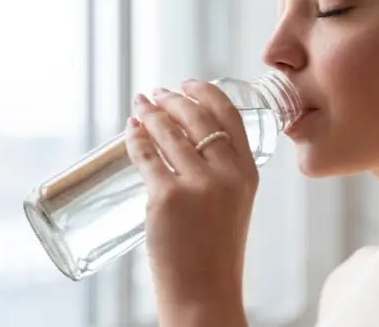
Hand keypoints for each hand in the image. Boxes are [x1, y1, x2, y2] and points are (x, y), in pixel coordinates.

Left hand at [124, 79, 255, 325]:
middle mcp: (227, 174)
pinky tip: (129, 130)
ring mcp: (198, 185)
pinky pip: (146, 156)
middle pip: (197, 118)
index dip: (206, 94)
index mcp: (248, 173)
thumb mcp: (234, 205)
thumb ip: (221, 175)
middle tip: (157, 93)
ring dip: (151, 113)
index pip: (230, 116)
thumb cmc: (216, 254)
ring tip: (140, 106)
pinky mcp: (167, 198)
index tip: (189, 84)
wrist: (206, 293)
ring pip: (169, 133)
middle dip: (173, 99)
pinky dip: (134, 138)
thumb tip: (183, 144)